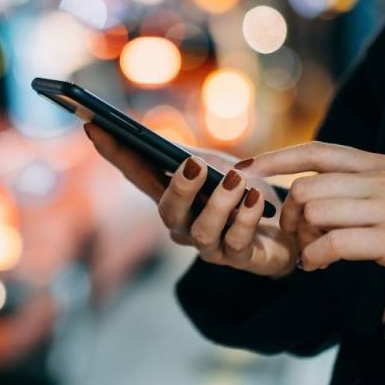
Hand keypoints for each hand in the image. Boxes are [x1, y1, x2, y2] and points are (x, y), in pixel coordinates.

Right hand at [83, 123, 297, 277]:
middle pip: (167, 211)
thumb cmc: (245, 194)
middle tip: (192, 164)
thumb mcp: (218, 167)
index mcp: (172, 197)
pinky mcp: (240, 259)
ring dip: (219, 203)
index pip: (136, 173)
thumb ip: (193, 159)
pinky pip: (237, 242)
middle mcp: (183, 225)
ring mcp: (210, 246)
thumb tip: (167, 149)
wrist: (291, 228)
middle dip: (178, 188)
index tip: (93, 126)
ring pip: (202, 231)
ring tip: (236, 181)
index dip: (113, 152)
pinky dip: (246, 218)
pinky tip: (256, 199)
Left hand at [242, 141, 384, 311]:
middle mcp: (380, 179)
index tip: (245, 169)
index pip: (314, 151)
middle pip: (306, 188)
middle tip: (295, 237)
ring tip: (310, 252)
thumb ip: (356, 186)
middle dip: (287, 216)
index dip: (274, 159)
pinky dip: (315, 257)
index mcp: (378, 164)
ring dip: (300, 238)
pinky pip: (332, 244)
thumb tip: (308, 190)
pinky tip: (317, 266)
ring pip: (314, 212)